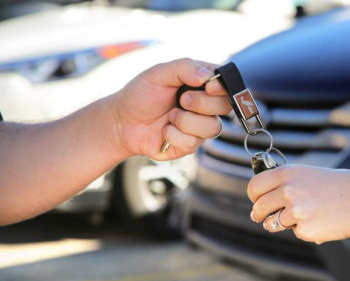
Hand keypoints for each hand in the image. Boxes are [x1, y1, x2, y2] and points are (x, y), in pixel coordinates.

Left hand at [110, 58, 231, 159]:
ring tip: (169, 116)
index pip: (227, 84)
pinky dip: (174, 135)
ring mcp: (200, 126)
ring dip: (186, 121)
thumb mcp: (159, 73)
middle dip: (202, 103)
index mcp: (202, 83)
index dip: (223, 87)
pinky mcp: (191, 144)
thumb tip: (208, 77)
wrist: (122, 122)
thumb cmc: (141, 94)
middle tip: (182, 100)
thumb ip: (185, 67)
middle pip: (226, 106)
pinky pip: (194, 142)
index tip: (208, 87)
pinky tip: (164, 131)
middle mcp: (206, 105)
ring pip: (213, 127)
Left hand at [247, 165, 349, 243]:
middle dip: (259, 214)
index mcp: (288, 173)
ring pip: (274, 223)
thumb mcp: (311, 173)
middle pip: (259, 207)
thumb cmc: (343, 186)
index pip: (255, 186)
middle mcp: (288, 191)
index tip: (255, 201)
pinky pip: (296, 233)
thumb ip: (289, 183)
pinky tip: (323, 221)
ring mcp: (295, 213)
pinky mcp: (305, 231)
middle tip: (260, 217)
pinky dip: (305, 230)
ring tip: (303, 216)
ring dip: (282, 223)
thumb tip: (269, 196)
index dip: (253, 196)